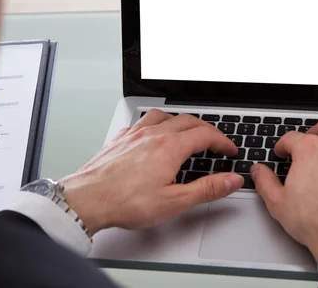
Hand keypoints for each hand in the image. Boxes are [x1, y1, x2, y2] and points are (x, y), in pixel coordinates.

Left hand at [59, 110, 243, 234]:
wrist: (86, 200)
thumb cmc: (124, 202)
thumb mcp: (174, 202)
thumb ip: (207, 189)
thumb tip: (231, 180)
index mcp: (170, 147)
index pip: (206, 135)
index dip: (222, 141)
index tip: (229, 150)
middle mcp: (153, 134)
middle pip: (188, 121)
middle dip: (206, 129)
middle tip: (215, 141)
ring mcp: (135, 134)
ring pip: (164, 115)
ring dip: (181, 120)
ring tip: (186, 130)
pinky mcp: (120, 139)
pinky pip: (142, 122)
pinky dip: (156, 124)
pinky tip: (152, 134)